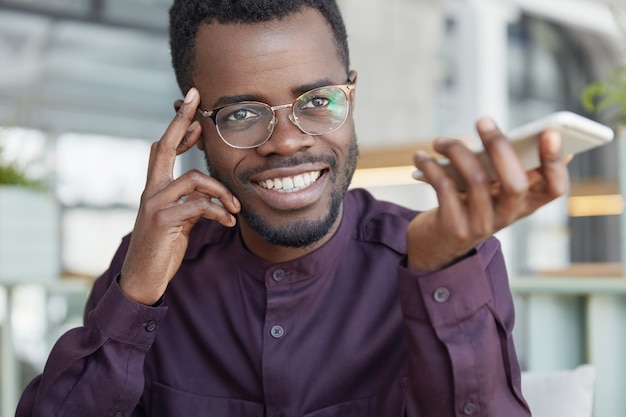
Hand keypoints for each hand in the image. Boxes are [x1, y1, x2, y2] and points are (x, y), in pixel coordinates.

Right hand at [119, 88, 240, 304]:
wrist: (143, 279)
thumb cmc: (162, 248)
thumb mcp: (179, 220)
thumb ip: (191, 203)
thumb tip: (211, 195)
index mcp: (155, 189)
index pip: (162, 149)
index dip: (177, 129)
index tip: (193, 111)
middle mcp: (151, 191)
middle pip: (162, 147)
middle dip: (180, 123)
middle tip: (197, 105)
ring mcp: (155, 204)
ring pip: (193, 179)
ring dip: (222, 191)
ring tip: (236, 207)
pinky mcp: (163, 221)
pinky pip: (198, 205)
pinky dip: (219, 211)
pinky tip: (229, 221)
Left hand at [406, 117, 568, 270]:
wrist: (437, 245)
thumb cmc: (468, 205)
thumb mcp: (491, 189)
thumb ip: (503, 166)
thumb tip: (513, 135)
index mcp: (525, 203)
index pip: (554, 188)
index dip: (555, 162)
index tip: (549, 132)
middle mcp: (508, 217)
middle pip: (515, 183)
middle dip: (499, 147)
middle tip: (483, 120)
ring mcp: (482, 225)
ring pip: (476, 180)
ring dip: (456, 151)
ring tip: (440, 141)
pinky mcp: (455, 228)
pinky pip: (445, 188)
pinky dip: (432, 168)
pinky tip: (421, 157)